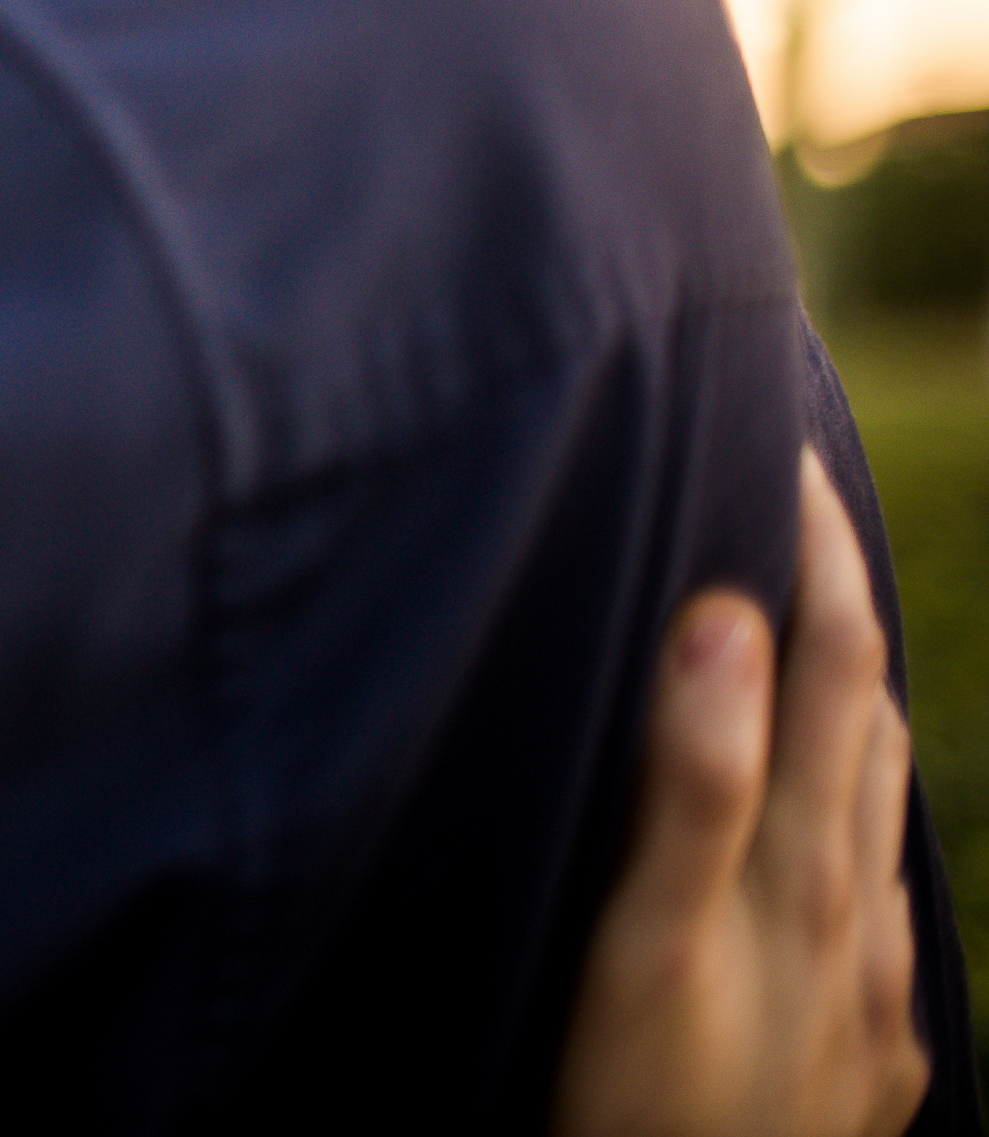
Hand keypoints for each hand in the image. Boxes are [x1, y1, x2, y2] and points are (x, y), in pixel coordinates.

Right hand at [555, 448, 931, 1136]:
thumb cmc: (641, 1111)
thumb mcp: (649, 947)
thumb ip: (697, 783)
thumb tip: (727, 617)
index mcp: (804, 863)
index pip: (830, 659)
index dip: (816, 548)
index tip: (778, 450)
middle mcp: (855, 914)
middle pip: (866, 719)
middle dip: (836, 603)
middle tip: (788, 507)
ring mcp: (869, 989)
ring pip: (881, 811)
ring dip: (849, 708)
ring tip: (805, 639)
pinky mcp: (867, 1056)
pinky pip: (874, 912)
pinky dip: (849, 832)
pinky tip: (815, 842)